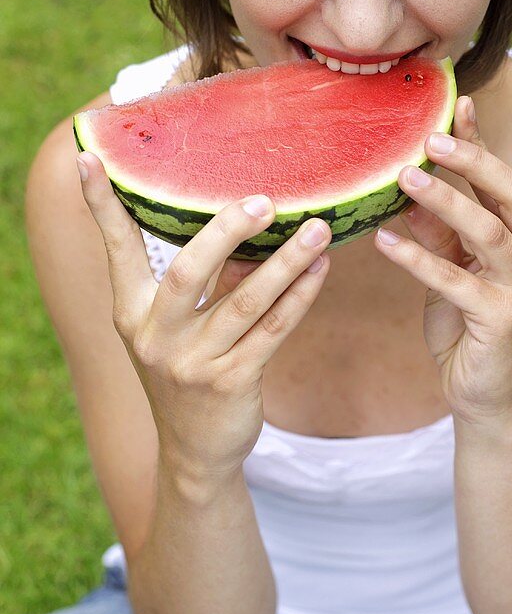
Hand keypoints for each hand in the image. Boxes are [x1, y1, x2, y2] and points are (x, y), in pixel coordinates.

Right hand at [77, 151, 330, 479]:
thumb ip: (206, 282)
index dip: (103, 206)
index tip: (89, 159)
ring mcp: (193, 364)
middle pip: (188, 270)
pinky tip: (320, 271)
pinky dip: (300, 297)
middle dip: (227, 231)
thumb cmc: (189, 373)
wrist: (196, 454)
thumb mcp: (178, 329)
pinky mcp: (231, 384)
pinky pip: (273, 331)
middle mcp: (155, 336)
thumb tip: (249, 227)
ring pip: (246, 301)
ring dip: (286, 261)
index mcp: (131, 313)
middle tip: (265, 199)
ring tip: (318, 228)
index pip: (117, 249)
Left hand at [374, 96, 511, 424]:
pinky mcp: (504, 318)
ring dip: (445, 201)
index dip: (481, 142)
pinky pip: (456, 280)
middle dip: (473, 160)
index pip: (505, 180)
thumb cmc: (467, 326)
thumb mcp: (452, 268)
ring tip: (403, 178)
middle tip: (430, 139)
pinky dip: (418, 259)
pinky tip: (384, 241)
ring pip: (488, 231)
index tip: (456, 104)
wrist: (483, 395)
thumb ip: (440, 230)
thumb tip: (410, 185)